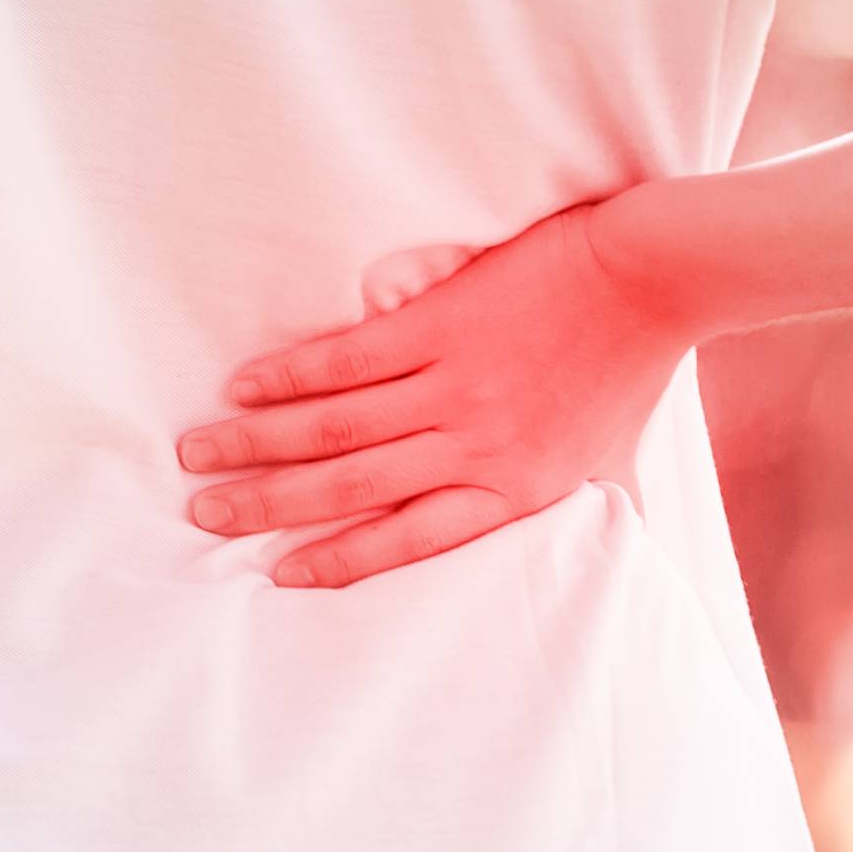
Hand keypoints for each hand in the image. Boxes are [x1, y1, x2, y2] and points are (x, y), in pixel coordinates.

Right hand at [174, 196, 692, 587]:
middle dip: (267, 506)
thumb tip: (605, 545)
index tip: (277, 572)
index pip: (406, 540)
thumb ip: (586, 502)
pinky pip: (348, 361)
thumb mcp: (613, 458)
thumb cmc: (634, 365)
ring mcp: (453, 386)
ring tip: (198, 454)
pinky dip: (289, 376)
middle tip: (204, 515)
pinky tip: (243, 387)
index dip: (336, 559)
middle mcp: (474, 447)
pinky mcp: (439, 325)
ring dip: (257, 445)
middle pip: (350, 489)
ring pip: (334, 429)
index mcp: (513, 489)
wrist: (654, 279)